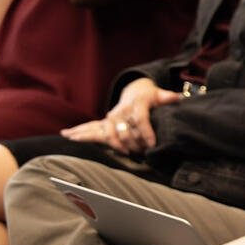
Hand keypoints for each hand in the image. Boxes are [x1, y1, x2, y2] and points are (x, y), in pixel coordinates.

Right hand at [64, 77, 180, 152]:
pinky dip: (80, 131)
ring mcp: (111, 116)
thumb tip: (176, 97)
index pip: (140, 119)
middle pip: (122, 129)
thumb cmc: (150, 96)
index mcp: (136, 104)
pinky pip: (91, 127)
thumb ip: (167, 97)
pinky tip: (68, 135)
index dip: (146, 131)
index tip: (152, 143)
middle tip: (137, 153)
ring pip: (104, 129)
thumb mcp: (160, 95)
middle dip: (130, 142)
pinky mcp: (106, 122)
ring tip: (108, 148)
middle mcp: (121, 110)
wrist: (136, 91)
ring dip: (108, 141)